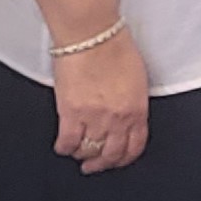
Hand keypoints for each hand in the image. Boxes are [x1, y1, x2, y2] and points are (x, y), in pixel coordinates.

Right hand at [52, 30, 150, 173]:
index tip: (118, 159)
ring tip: (78, 153)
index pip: (135, 146)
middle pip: (111, 154)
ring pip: (88, 151)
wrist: (92, 35)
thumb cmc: (114, 46)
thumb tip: (127, 113)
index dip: (125, 158)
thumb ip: (133, 100)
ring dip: (83, 155)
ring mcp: (94, 118)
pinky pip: (67, 142)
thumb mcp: (137, 78)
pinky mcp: (70, 113)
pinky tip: (63, 146)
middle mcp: (117, 119)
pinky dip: (65, 147)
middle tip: (94, 165)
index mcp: (137, 110)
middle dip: (103, 163)